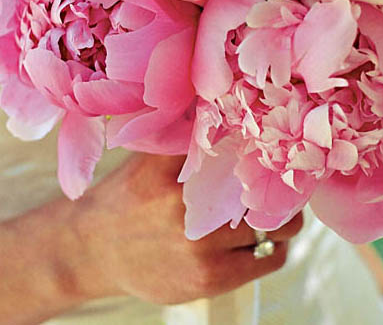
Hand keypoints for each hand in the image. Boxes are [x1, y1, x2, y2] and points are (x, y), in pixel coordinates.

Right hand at [75, 153, 302, 304]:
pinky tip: (264, 238)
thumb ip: (190, 136)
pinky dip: (274, 247)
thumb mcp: (151, 155)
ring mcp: (199, 247)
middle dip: (280, 187)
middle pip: (264, 191)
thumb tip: (233, 108)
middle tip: (282, 181)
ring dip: (284, 219)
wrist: (94, 248)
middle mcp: (186, 207)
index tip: (278, 145)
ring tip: (277, 210)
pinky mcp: (208, 280)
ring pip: (274, 229)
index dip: (266, 147)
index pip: (238, 147)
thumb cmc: (131, 193)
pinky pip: (267, 260)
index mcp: (174, 167)